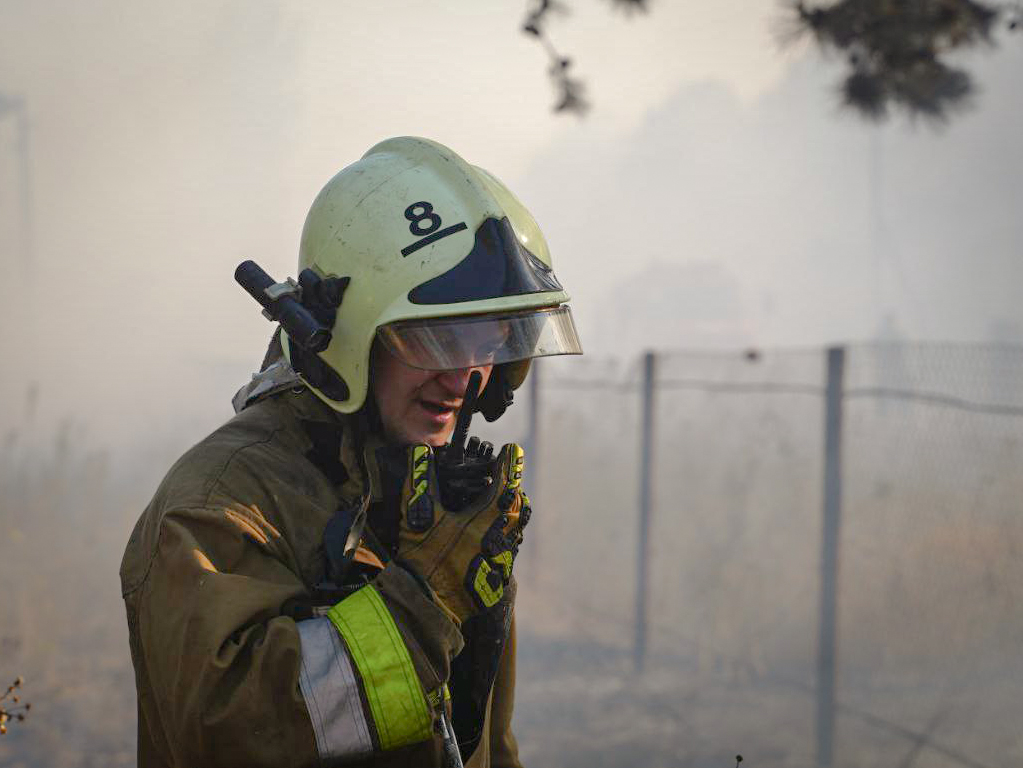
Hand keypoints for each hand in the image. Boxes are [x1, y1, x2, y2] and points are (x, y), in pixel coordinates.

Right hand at [395, 442, 529, 624]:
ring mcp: (504, 559)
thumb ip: (421, 482)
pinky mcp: (500, 577)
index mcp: (488, 518)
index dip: (508, 463)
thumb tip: (420, 452)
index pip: (506, 481)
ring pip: (515, 527)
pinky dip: (499, 535)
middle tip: (500, 477)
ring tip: (492, 505)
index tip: (511, 449)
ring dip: (507, 513)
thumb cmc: (425, 561)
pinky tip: (484, 536)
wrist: (429, 609)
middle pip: (517, 504)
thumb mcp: (420, 518)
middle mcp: (503, 537)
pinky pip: (507, 548)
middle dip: (510, 488)